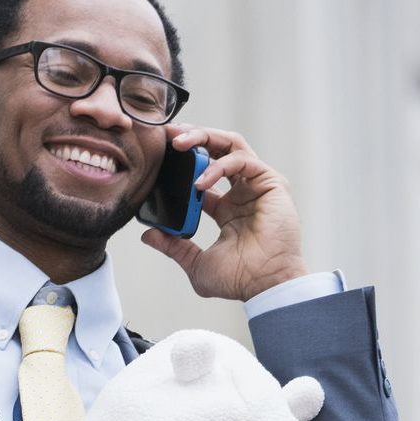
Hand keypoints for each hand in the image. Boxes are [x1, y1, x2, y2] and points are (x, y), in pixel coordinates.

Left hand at [141, 125, 308, 301]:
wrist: (264, 285)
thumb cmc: (239, 279)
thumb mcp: (196, 263)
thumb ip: (174, 247)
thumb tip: (148, 235)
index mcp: (227, 209)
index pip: (203, 173)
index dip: (182, 162)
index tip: (160, 155)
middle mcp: (243, 192)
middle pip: (217, 149)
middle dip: (192, 137)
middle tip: (167, 135)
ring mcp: (257, 185)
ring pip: (230, 144)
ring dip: (204, 138)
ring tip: (178, 143)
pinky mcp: (271, 182)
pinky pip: (242, 160)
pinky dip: (218, 166)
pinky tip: (199, 183)